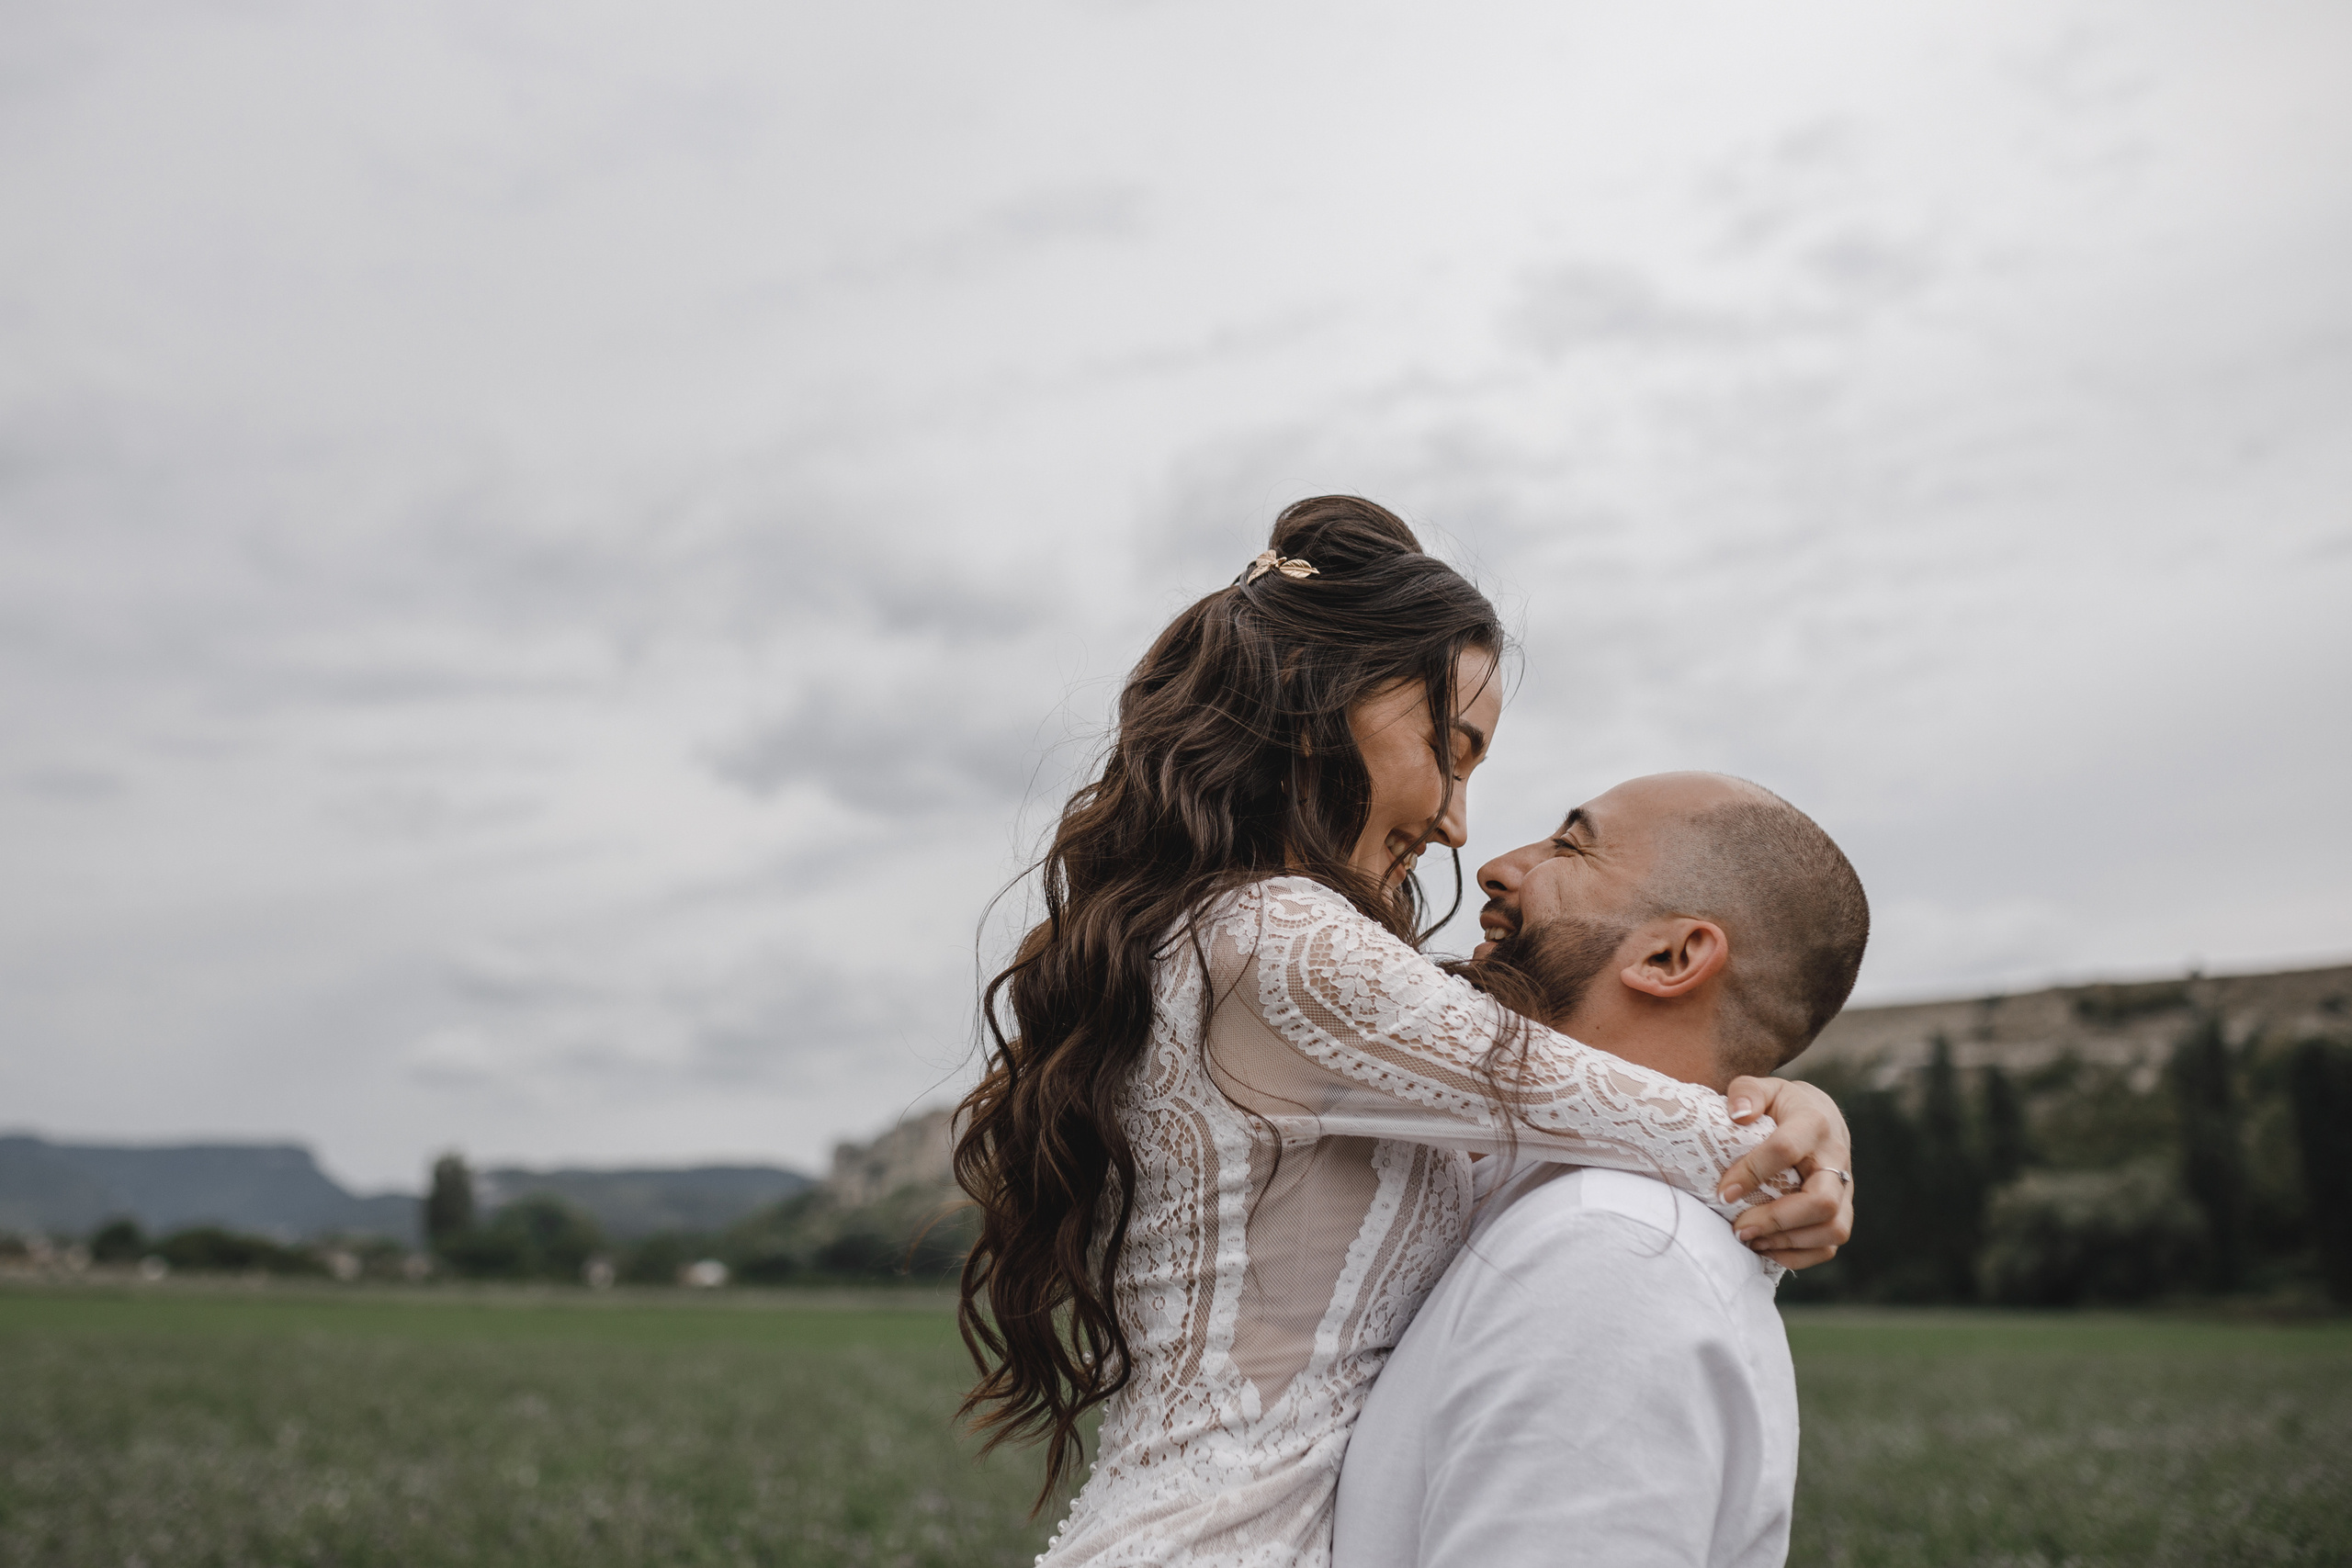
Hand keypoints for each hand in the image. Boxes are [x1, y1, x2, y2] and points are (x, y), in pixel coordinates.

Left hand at [1715, 1076, 1852, 1269]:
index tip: (1722, 1192)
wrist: (1820, 1114)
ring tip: (1750, 1239)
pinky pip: (1831, 1245)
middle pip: (1822, 1202)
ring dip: (1789, 1242)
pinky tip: (1766, 1248)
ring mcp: (1844, 1188)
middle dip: (1776, 1220)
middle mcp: (1836, 1158)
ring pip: (1833, 1229)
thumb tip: (1738, 1114)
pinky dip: (1799, 1256)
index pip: (1785, 1150)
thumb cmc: (1782, 1105)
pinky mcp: (1842, 1210)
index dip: (1752, 1173)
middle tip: (1739, 1228)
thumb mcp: (1763, 1088)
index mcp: (1813, 1123)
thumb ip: (1746, 1092)